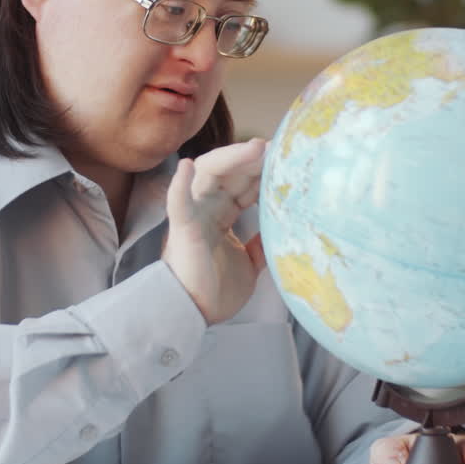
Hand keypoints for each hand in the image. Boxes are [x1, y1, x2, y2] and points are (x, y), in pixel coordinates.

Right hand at [162, 138, 266, 324]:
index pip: (243, 183)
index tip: (286, 158)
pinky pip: (178, 204)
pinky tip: (187, 166)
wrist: (193, 315)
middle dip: (253, 159)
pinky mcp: (182, 230)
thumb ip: (261, 245)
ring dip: (230, 159)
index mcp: (221, 214)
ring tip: (253, 148)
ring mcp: (193, 215)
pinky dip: (180, 185)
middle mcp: (206, 208)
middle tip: (276, 148)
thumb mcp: (250, 264)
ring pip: (209, 176)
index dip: (262, 170)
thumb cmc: (216, 289)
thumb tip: (282, 231)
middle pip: (230, 172)